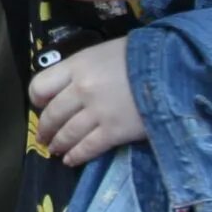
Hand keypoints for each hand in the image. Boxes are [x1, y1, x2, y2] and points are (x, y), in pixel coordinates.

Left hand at [30, 40, 147, 166]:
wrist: (174, 70)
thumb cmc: (142, 55)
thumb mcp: (106, 51)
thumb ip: (86, 67)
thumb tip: (76, 80)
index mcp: (77, 66)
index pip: (40, 85)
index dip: (37, 98)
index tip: (39, 105)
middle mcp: (81, 90)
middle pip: (53, 113)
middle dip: (45, 128)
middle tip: (43, 136)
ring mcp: (97, 112)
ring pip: (68, 133)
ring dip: (58, 143)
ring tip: (54, 149)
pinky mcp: (115, 132)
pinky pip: (89, 147)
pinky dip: (77, 155)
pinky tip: (70, 160)